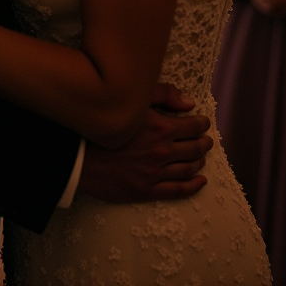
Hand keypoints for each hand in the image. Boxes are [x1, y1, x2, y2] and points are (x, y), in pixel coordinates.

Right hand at [78, 83, 211, 201]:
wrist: (79, 156)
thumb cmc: (103, 125)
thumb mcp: (131, 100)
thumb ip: (162, 96)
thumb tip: (189, 102)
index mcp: (160, 128)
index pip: (192, 126)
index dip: (202, 123)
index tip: (203, 122)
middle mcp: (162, 151)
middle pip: (194, 148)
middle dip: (203, 142)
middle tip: (206, 140)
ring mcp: (155, 173)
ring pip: (188, 168)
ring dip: (199, 161)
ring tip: (202, 156)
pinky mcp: (146, 190)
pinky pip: (177, 190)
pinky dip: (193, 186)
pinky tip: (200, 181)